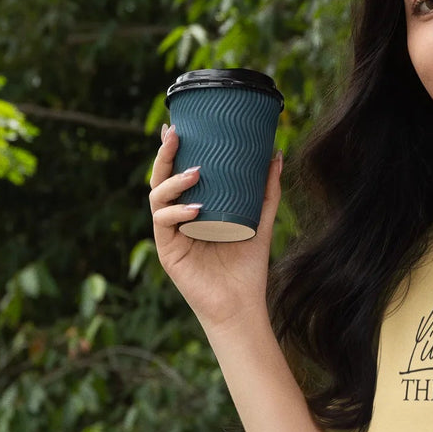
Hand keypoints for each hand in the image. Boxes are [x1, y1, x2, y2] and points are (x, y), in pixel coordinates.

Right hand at [147, 123, 282, 328]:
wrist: (241, 306)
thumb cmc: (248, 267)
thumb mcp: (261, 222)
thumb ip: (266, 191)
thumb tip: (275, 154)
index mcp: (195, 209)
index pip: (179, 174)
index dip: (174, 150)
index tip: (177, 125)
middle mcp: (178, 218)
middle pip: (161, 179)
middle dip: (164, 156)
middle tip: (174, 134)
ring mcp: (170, 234)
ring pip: (157, 197)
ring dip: (173, 181)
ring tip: (196, 173)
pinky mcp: (168, 251)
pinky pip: (163, 223)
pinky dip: (177, 212)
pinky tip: (195, 209)